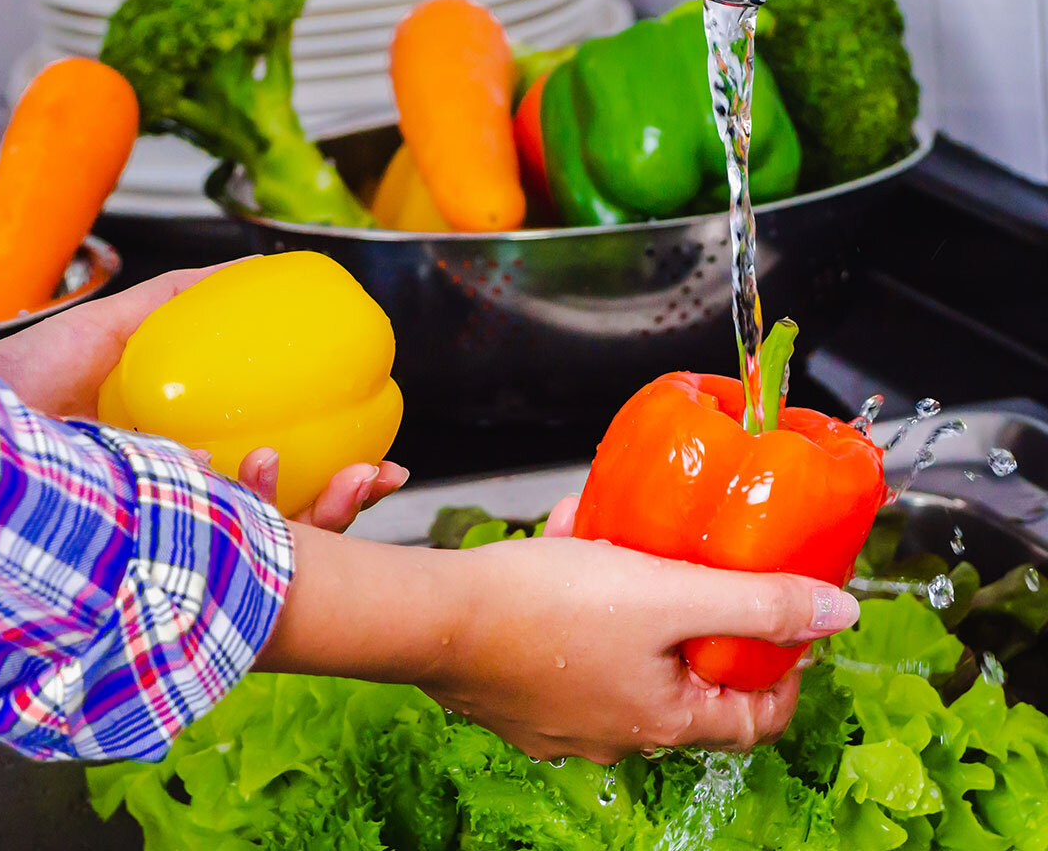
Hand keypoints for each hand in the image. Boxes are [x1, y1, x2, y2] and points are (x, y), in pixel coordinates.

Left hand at [0, 265, 407, 528]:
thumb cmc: (10, 394)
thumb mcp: (106, 333)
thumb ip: (176, 303)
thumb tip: (250, 270)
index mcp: (186, 471)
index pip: (276, 482)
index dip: (334, 476)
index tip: (379, 457)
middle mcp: (180, 517)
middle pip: (283, 527)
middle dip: (343, 510)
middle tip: (381, 478)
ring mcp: (161, 548)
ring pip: (260, 557)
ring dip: (317, 522)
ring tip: (347, 481)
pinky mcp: (141, 572)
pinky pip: (214, 564)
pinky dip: (252, 528)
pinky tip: (257, 483)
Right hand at [255, 518, 859, 763]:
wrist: (432, 617)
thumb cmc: (543, 608)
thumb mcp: (668, 593)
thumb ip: (757, 602)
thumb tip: (838, 614)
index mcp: (663, 720)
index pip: (755, 717)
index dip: (784, 670)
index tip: (786, 623)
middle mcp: (615, 733)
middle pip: (686, 677)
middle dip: (696, 611)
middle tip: (695, 561)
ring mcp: (562, 719)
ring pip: (624, 652)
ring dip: (632, 592)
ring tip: (619, 536)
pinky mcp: (519, 693)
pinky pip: (570, 644)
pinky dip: (580, 599)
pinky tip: (565, 544)